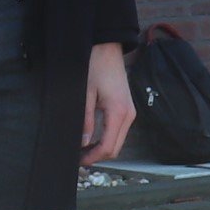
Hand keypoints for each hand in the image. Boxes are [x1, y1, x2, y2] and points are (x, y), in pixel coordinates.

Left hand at [80, 42, 134, 165]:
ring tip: (83, 149)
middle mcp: (128, 114)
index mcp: (118, 112)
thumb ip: (85, 120)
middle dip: (98, 156)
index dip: (94, 158)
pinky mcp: (127, 108)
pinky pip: (118, 131)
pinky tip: (92, 138)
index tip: (79, 161)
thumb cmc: (95, 66)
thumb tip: (83, 142)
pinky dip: (107, 138)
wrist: (107, 48)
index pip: (109, 146)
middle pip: (116, 148)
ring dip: (102, 148)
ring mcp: (130, 111)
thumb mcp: (85, 94)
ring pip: (118, 141)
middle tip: (79, 158)